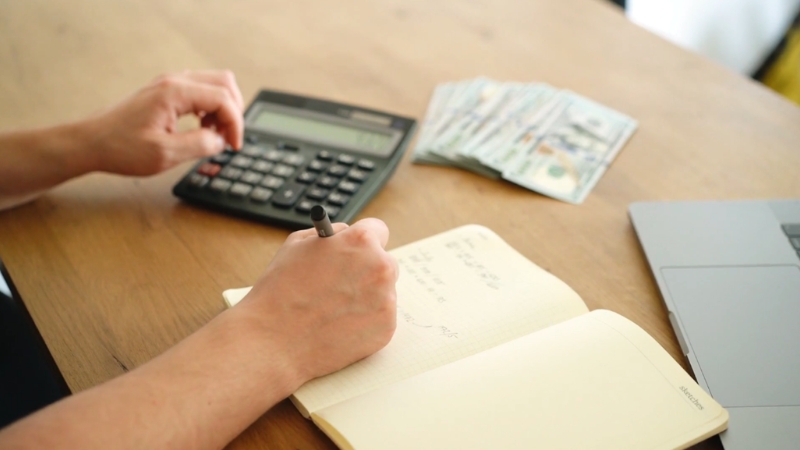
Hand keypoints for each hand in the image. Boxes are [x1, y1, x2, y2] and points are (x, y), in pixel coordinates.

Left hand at [88, 70, 244, 175]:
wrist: (91, 143)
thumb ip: (200, 145)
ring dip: (222, 109)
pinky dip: (209, 108)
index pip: (223, 98)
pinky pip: (200, 91)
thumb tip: (221, 141)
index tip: (233, 146)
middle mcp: (174, 81)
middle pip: (224, 83)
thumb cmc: (121, 148)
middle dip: (233, 112)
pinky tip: (202, 128)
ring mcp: (169, 84)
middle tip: (228, 138)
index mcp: (175, 92)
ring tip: (214, 135)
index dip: (235, 124)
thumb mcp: (165, 154)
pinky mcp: (165, 92)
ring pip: (214, 85)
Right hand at [239, 218, 397, 384]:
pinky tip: (338, 326)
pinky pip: (380, 319)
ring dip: (366, 297)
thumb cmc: (280, 291)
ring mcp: (387, 300)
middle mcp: (381, 268)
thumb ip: (330, 235)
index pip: (378, 230)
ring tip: (334, 310)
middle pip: (385, 263)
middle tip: (344, 284)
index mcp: (361, 242)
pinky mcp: (386, 329)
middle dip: (367, 270)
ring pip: (383, 293)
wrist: (273, 341)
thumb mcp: (297, 245)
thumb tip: (346, 234)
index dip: (362, 241)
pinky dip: (364, 322)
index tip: (357, 251)